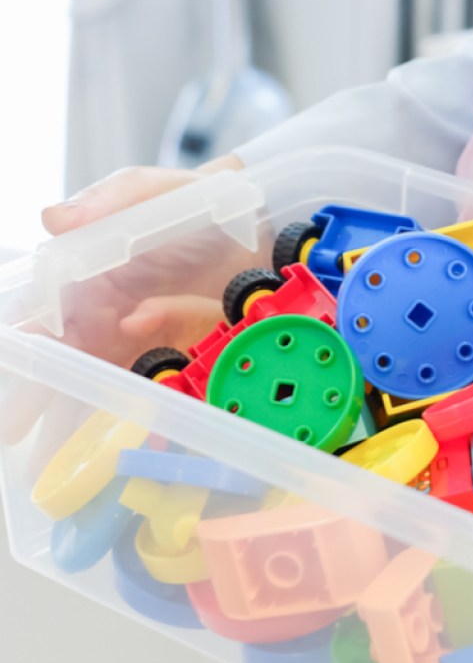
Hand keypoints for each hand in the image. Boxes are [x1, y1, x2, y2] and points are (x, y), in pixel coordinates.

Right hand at [1, 155, 255, 446]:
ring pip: (94, 387)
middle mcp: (105, 316)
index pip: (44, 319)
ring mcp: (138, 341)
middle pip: (61, 364)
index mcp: (89, 278)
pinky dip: (129, 418)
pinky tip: (113, 447)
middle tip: (16, 433)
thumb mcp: (156, 192)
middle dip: (35, 400)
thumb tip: (55, 219)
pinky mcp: (174, 357)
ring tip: (52, 469)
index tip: (16, 374)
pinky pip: (146, 392)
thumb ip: (113, 200)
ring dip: (72, 425)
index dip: (26, 349)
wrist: (259, 225)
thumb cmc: (196, 205)